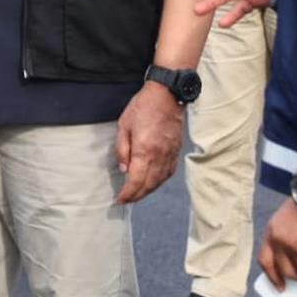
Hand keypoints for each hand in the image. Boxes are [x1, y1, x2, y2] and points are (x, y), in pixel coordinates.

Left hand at [114, 84, 183, 203]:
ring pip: (160, 182)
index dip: (127, 194)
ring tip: (137, 194)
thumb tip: (123, 169)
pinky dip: (160, 182)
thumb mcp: (124, 125)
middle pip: (148, 185)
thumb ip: (122, 149)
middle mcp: (159, 157)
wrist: (167, 96)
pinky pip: (168, 173)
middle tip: (126, 200)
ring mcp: (170, 155)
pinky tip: (153, 182)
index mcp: (145, 151)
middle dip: (137, 196)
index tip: (120, 199)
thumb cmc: (143, 107)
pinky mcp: (176, 151)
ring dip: (148, 191)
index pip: (136, 181)